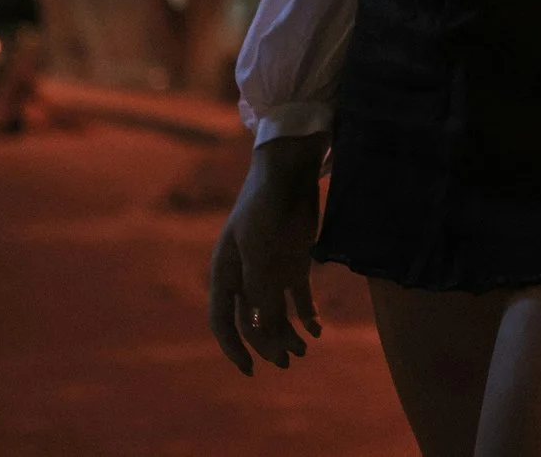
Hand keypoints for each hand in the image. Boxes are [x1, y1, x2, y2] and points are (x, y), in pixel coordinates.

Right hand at [208, 134, 326, 374]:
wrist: (290, 172)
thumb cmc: (266, 205)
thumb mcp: (259, 246)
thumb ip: (259, 285)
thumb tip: (259, 326)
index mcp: (226, 272)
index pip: (223, 319)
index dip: (233, 346)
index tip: (249, 369)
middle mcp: (246, 275)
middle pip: (254, 321)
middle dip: (267, 344)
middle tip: (286, 362)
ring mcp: (271, 269)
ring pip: (277, 312)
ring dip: (288, 333)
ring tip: (304, 350)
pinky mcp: (295, 262)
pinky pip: (298, 297)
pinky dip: (307, 315)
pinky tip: (318, 330)